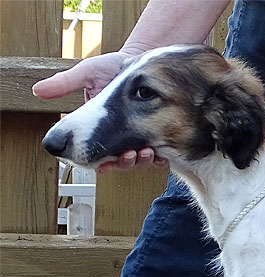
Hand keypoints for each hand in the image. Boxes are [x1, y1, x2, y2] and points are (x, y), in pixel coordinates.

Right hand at [33, 51, 167, 171]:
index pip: (96, 156)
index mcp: (98, 129)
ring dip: (142, 161)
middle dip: (125, 163)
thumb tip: (38, 91)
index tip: (104, 162)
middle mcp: (117, 137)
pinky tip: (162, 154)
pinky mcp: (158, 136)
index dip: (101, 163)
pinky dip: (159, 158)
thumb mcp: (87, 73)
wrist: (142, 60)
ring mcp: (138, 137)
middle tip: (131, 155)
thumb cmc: (111, 67)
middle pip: (119, 163)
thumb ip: (65, 84)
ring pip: (139, 161)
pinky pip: (160, 155)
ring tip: (148, 152)